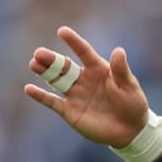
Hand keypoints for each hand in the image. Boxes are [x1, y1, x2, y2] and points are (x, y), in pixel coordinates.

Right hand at [24, 26, 148, 147]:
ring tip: (34, 63)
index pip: (84, 52)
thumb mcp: (129, 86)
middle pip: (64, 66)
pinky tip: (29, 88)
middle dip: (51, 59)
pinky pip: (52, 101)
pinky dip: (40, 96)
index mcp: (99, 69)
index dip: (74, 42)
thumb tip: (119, 50)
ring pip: (56, 80)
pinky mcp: (69, 111)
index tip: (62, 31)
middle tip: (39, 53)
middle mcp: (84, 79)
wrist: (130, 130)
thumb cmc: (133, 104)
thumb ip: (121, 70)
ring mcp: (75, 95)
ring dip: (44, 72)